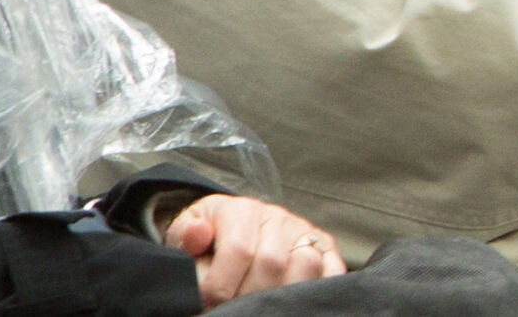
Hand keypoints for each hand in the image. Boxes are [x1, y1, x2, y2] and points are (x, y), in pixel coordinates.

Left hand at [164, 196, 344, 308]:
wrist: (230, 227)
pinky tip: (291, 302)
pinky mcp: (325, 246)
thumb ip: (186, 234)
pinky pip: (333, 268)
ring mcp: (304, 231)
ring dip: (282, 293)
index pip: (238, 249)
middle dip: (247, 295)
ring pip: (307, 264)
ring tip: (260, 307)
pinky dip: (318, 288)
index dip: (220, 286)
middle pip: (272, 262)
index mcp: (241, 210)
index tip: (208, 303)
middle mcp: (277, 217)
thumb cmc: (207, 239)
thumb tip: (197, 234)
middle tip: (233, 310)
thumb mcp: (185, 231)